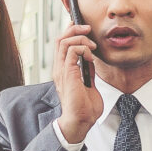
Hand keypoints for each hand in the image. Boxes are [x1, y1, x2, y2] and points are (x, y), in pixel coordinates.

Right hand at [52, 21, 104, 144]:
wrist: (81, 121)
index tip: (84, 29)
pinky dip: (83, 49)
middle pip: (60, 38)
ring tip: (92, 46)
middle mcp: (59, 68)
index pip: (62, 44)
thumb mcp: (89, 84)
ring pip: (64, 41)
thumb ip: (87, 71)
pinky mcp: (67, 73)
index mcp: (63, 70)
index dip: (71, 32)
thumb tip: (91, 60)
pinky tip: (91, 57)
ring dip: (81, 38)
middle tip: (89, 29)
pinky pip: (72, 51)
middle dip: (75, 29)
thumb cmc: (84, 108)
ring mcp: (62, 70)